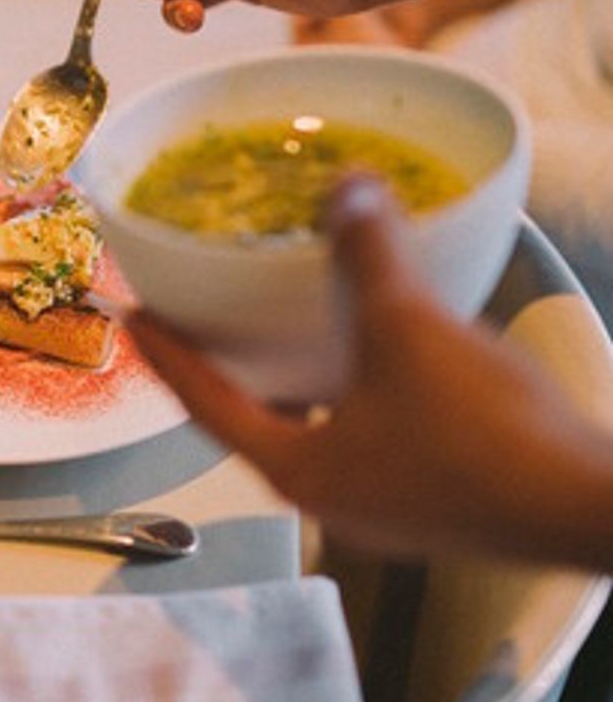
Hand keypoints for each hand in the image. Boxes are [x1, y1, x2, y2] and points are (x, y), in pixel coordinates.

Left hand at [127, 178, 612, 567]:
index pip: (206, 405)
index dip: (167, 357)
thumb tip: (347, 189)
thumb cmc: (481, 434)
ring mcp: (385, 512)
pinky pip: (373, 442)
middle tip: (210, 324)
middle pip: (258, 425)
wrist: (582, 506)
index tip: (134, 322)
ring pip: (319, 435)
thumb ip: (367, 255)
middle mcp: (332, 501)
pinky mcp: (434, 506)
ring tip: (291, 335)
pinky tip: (383, 363)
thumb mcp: (406, 329)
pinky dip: (358, 397)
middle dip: (234, 372)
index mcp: (298, 470)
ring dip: (301, 385)